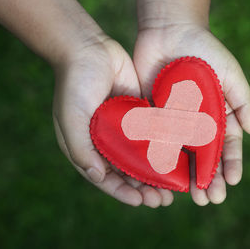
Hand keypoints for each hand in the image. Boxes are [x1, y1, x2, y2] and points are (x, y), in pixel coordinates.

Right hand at [53, 38, 173, 206]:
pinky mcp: (139, 113)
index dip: (122, 192)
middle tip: (162, 200)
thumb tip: (98, 177)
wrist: (88, 48)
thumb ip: (81, 148)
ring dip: (157, 172)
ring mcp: (123, 128)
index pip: (105, 178)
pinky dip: (163, 147)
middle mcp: (106, 141)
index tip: (140, 201)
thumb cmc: (74, 84)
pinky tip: (179, 157)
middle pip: (127, 172)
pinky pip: (152, 134)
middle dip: (144, 187)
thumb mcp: (71, 117)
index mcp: (87, 147)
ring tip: (174, 186)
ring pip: (143, 157)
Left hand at [134, 24, 249, 204]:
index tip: (232, 181)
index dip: (230, 164)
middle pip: (204, 157)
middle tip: (210, 199)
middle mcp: (197, 124)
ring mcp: (174, 123)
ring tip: (191, 196)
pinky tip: (162, 177)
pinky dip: (159, 161)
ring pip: (181, 156)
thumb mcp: (230, 72)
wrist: (170, 31)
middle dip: (209, 178)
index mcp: (218, 115)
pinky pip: (156, 142)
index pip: (227, 146)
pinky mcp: (152, 118)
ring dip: (186, 178)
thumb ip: (243, 101)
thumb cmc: (205, 49)